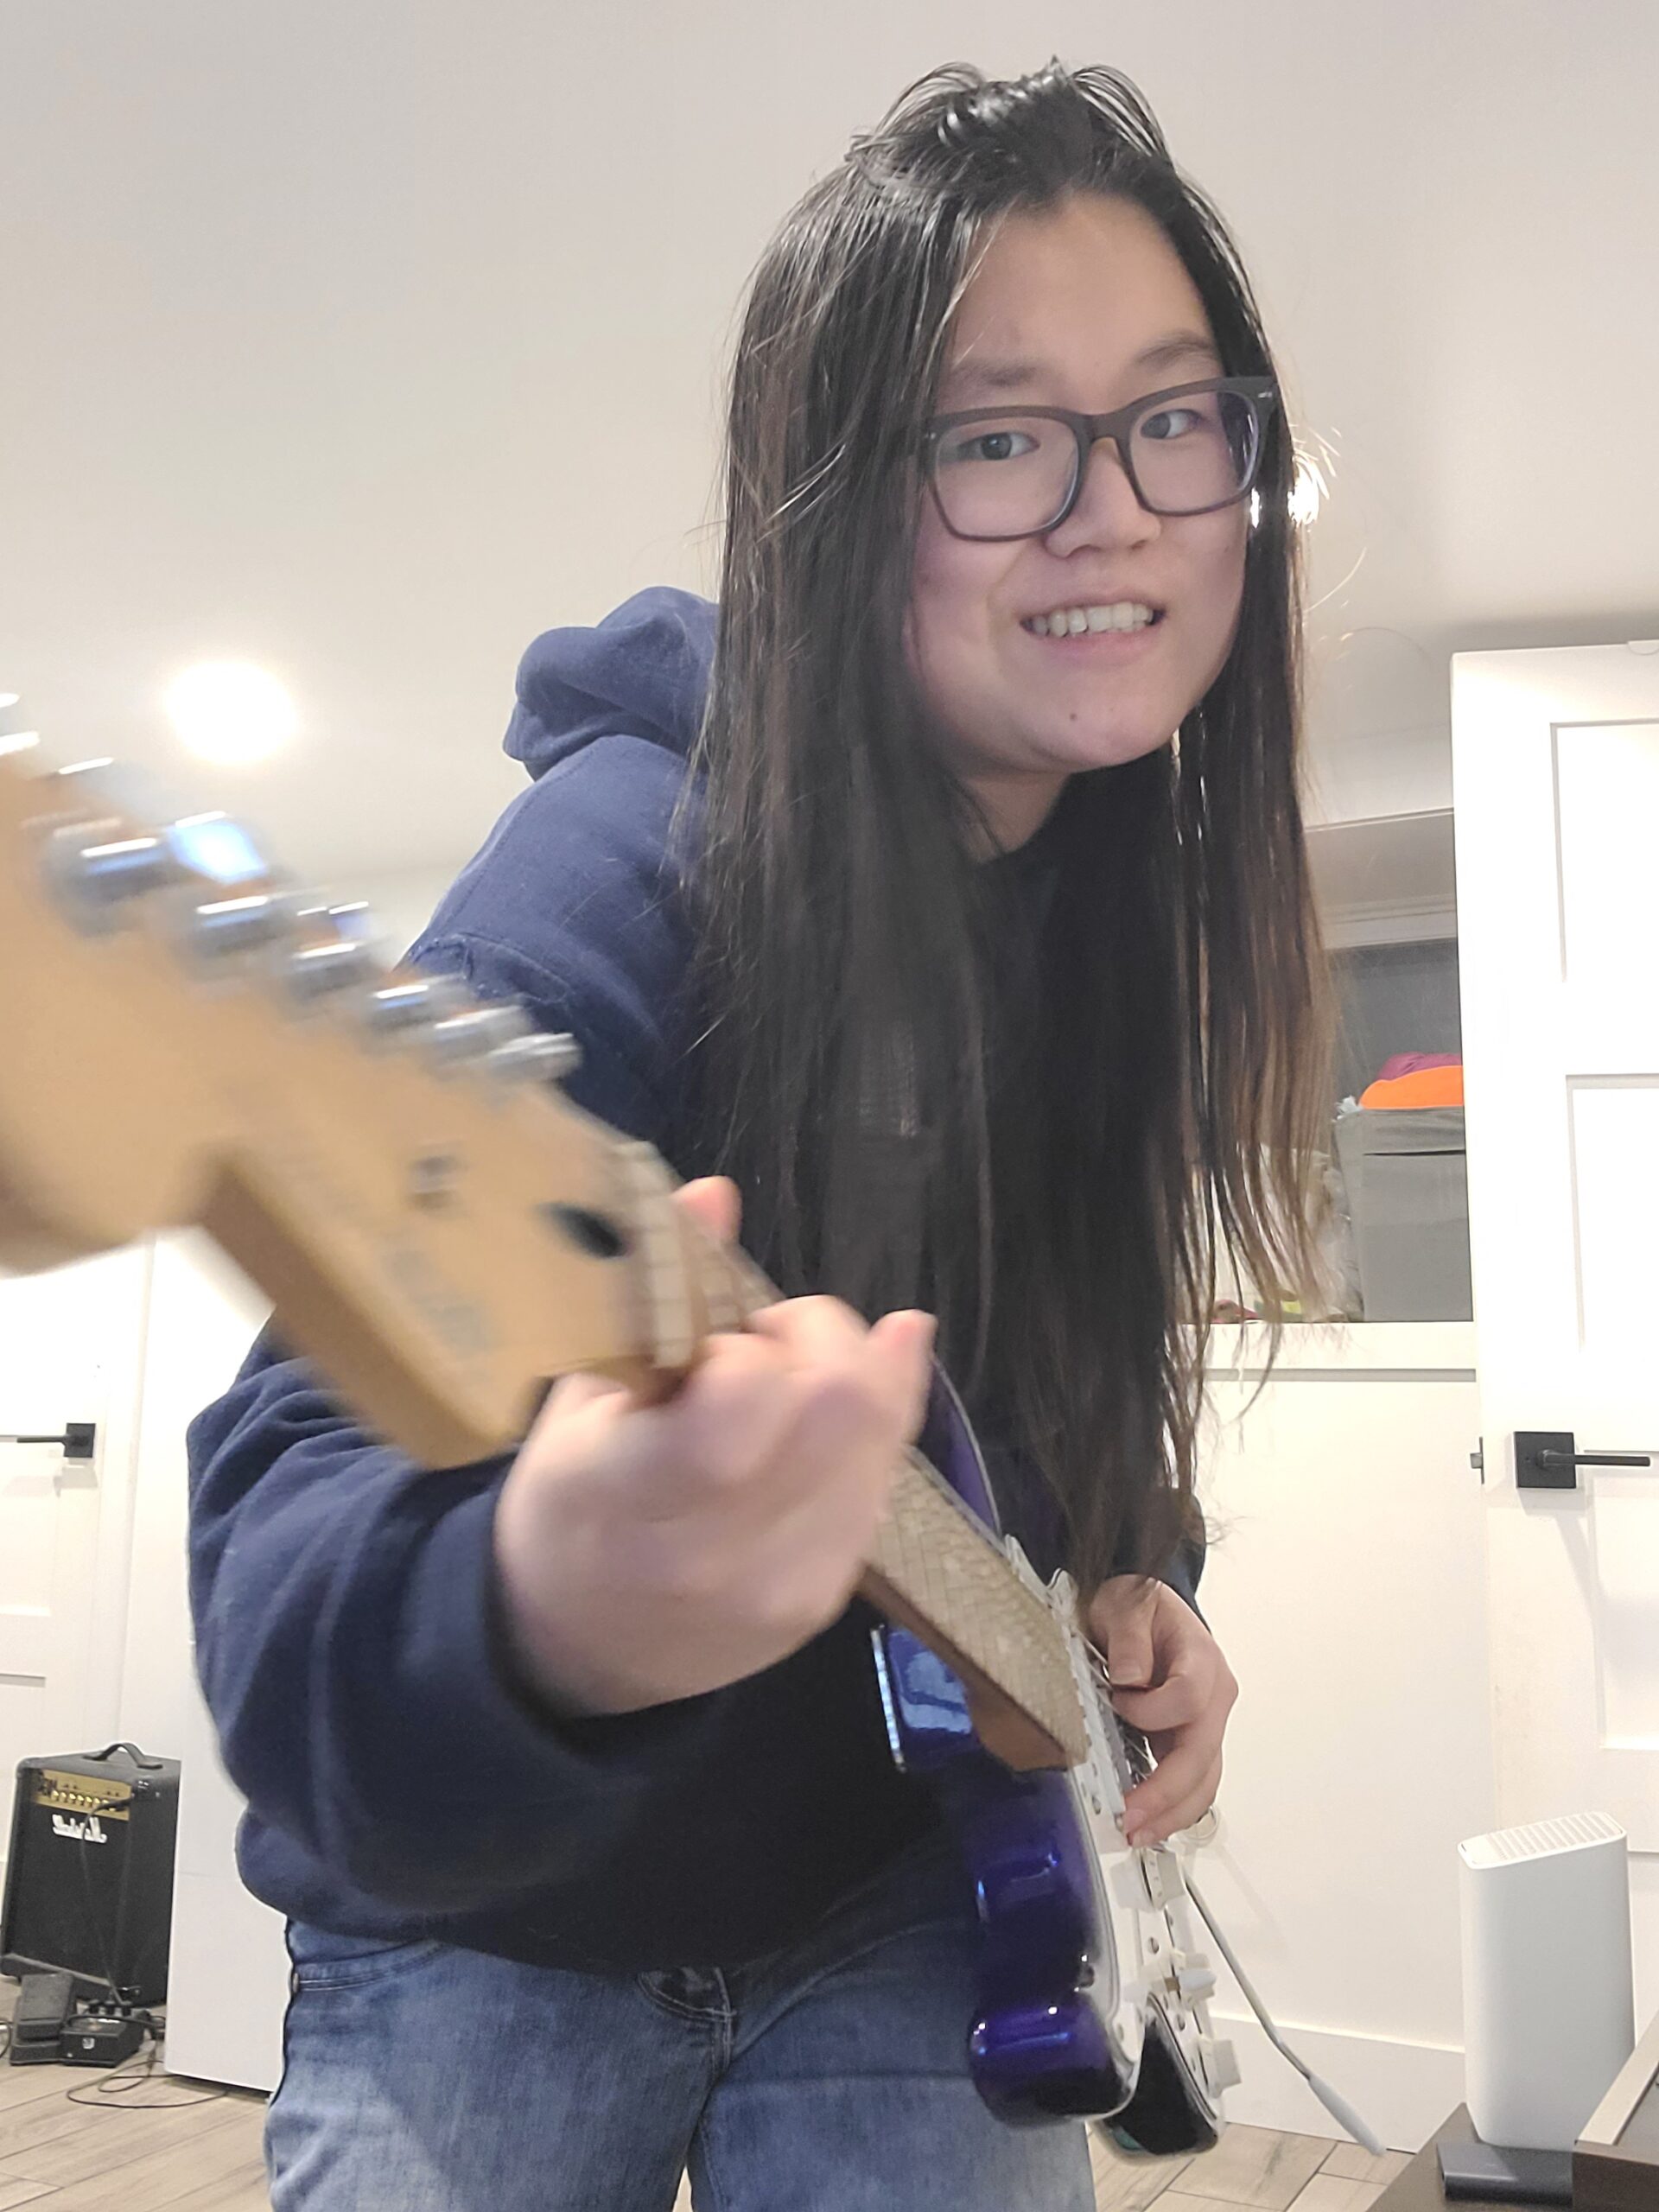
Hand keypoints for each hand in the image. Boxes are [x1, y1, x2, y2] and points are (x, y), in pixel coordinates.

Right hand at [492, 1176, 935, 1716]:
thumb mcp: (579, 1399)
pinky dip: (863, 1427)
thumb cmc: (571, 1505)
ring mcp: (783, 1584)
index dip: (751, 1343)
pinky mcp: (829, 1602)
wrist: (581, 1650)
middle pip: (841, 1406)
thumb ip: (651, 1294)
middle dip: (819, 1338)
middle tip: (764, 1342)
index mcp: (626, 1493)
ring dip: (848, 1380)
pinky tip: (818, 1417)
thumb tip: (716, 1194)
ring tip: (781, 1388)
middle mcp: (714, 1552)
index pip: (743, 1399)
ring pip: (879, 1436)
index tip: (715, 1340)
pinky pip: (884, 1479)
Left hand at [1087, 1575, 1236, 1847]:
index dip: (1152, 1710)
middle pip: (1203, 1755)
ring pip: (1205, 1780)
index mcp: (1201, 1660)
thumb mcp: (1126, 1603)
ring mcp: (1207, 1723)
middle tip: (1131, 1820)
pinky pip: (1194, 1781)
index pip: (1190, 1698)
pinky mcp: (1192, 1740)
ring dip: (1173, 1813)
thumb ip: (1129, 1636)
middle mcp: (1214, 1696)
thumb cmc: (1137, 1605)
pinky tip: (1148, 1824)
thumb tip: (1130, 1678)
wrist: (1144, 1608)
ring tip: (1137, 1834)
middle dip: (1167, 1794)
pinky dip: (1173, 1808)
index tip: (1117, 1700)